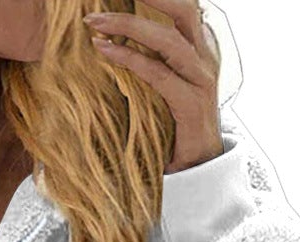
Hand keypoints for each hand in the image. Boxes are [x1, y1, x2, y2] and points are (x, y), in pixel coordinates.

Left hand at [83, 3, 223, 173]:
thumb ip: (153, 56)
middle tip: (106, 1)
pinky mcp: (191, 104)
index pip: (185, 6)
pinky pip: (158, 74)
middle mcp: (205, 57)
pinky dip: (128, 59)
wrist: (197, 166)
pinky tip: (104, 50)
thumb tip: (116, 36)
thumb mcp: (164, 81)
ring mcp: (201, 80)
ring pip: (167, 40)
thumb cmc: (174, 124)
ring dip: (127, 25)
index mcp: (201, 46)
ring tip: (94, 22)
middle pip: (183, 9)